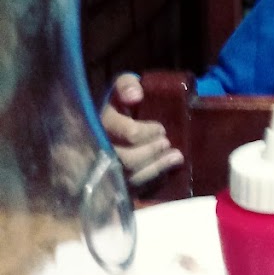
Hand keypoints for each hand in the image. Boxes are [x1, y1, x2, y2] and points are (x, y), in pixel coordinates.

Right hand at [100, 72, 183, 187]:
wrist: (102, 121)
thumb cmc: (116, 103)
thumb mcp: (120, 87)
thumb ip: (126, 85)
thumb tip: (136, 96)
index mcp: (99, 123)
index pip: (129, 133)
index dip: (148, 132)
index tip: (161, 129)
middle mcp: (96, 148)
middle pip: (127, 159)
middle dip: (152, 151)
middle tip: (166, 143)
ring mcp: (100, 168)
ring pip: (129, 177)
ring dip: (156, 167)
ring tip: (175, 157)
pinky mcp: (108, 183)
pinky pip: (131, 189)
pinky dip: (151, 181)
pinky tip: (165, 173)